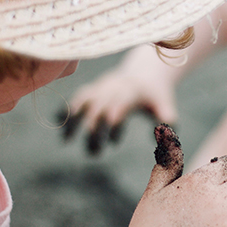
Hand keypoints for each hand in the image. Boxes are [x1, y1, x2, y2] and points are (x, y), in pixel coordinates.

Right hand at [58, 62, 177, 154]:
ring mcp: (101, 86)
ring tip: (66, 140)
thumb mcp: (165, 102)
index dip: (114, 121)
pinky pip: (77, 97)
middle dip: (94, 130)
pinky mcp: (93, 88)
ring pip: (82, 101)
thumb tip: (167, 131)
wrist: (144, 72)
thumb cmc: (155, 93)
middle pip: (99, 107)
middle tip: (94, 154)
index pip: (119, 105)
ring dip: (73, 119)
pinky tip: (58, 122)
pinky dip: (67, 108)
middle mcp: (113, 87)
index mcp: (131, 91)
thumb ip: (166, 116)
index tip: (112, 142)